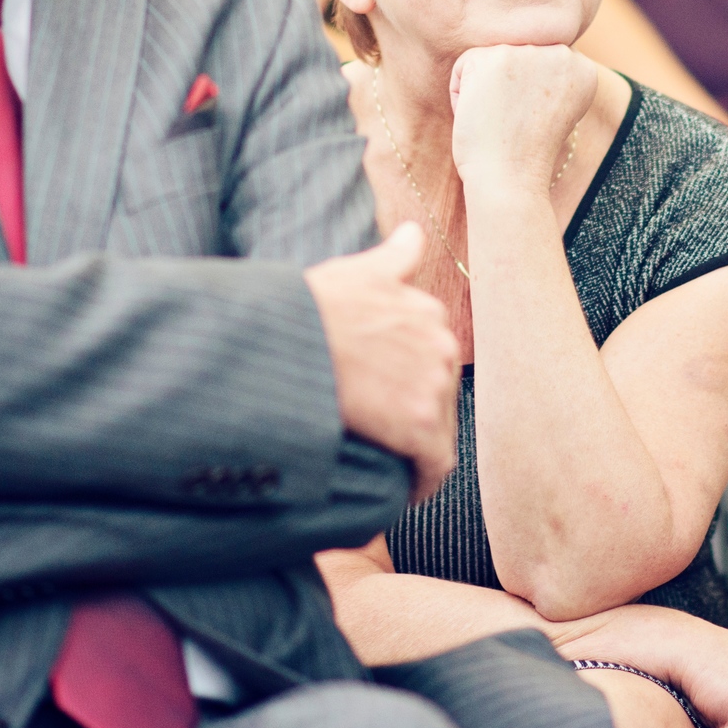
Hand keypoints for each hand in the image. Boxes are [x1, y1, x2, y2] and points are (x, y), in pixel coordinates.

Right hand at [305, 222, 459, 500]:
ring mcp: (434, 383)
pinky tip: (405, 494)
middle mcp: (442, 342)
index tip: (392, 402)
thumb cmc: (307, 308)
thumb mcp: (354, 271)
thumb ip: (393, 256)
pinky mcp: (420, 424)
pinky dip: (422, 482)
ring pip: (439, 430)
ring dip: (418, 452)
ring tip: (392, 471)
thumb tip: (414, 232)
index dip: (411, 382)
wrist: (284, 342)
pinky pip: (435, 465)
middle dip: (418, 417)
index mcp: (427, 309)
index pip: (432, 357)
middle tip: (387, 442)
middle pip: (439, 394)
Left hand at [446, 44, 598, 193]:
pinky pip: (463, 67)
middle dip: (507, 89)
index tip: (531, 123)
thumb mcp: (556, 109)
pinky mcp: (494, 56)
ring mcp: (529, 52)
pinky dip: (461, 95)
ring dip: (484, 90)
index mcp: (583, 68)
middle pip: (515, 57)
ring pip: (489, 60)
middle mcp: (562, 54)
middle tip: (514, 123)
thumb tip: (525, 60)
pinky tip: (480, 116)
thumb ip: (550, 78)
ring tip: (498, 120)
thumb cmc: (527, 154)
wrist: (511, 179)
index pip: (540, 63)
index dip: (527, 97)